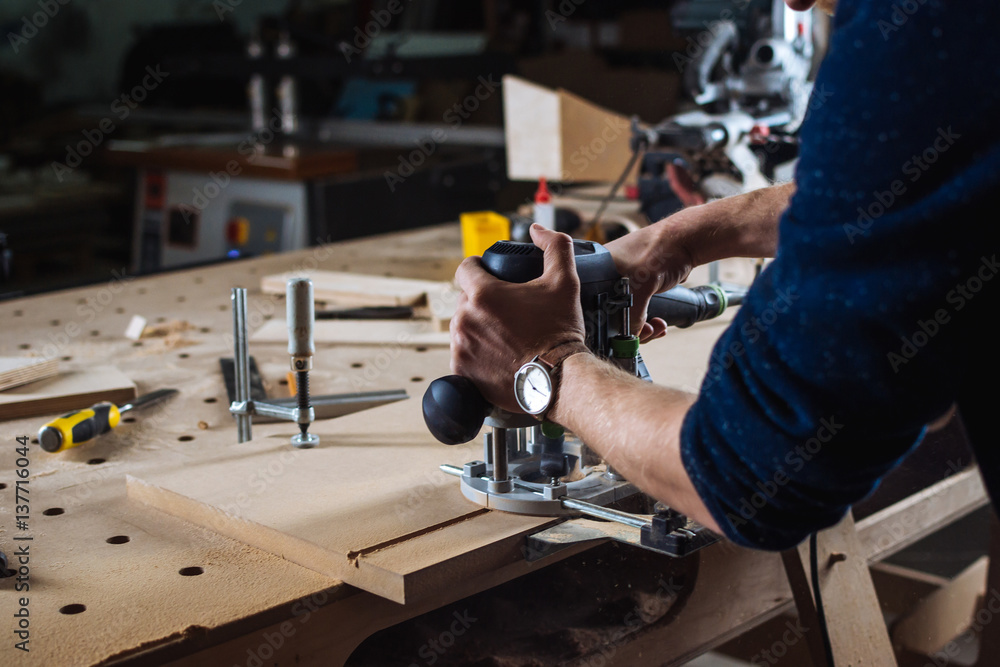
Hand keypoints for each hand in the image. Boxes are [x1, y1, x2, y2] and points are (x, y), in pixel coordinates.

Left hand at [450, 225, 586, 412]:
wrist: (560, 380)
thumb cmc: (559, 332)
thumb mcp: (565, 282)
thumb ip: (555, 246)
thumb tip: (538, 230)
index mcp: (482, 295)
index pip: (465, 268)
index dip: (479, 267)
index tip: (490, 275)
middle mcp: (465, 320)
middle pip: (466, 299)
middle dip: (483, 301)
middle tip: (508, 310)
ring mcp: (461, 347)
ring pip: (463, 326)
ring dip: (478, 326)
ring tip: (504, 334)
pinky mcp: (462, 371)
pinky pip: (462, 353)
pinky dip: (476, 352)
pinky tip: (496, 354)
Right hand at [603, 212, 696, 341]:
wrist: (686, 241)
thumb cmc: (661, 249)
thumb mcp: (643, 284)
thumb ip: (633, 313)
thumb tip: (630, 336)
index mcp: (599, 270)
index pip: (593, 305)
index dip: (607, 323)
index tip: (624, 334)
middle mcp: (608, 277)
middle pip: (611, 314)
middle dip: (630, 328)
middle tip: (645, 333)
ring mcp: (625, 283)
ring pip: (627, 315)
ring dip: (643, 326)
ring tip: (656, 328)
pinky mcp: (639, 288)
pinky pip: (639, 310)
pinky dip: (649, 319)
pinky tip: (659, 324)